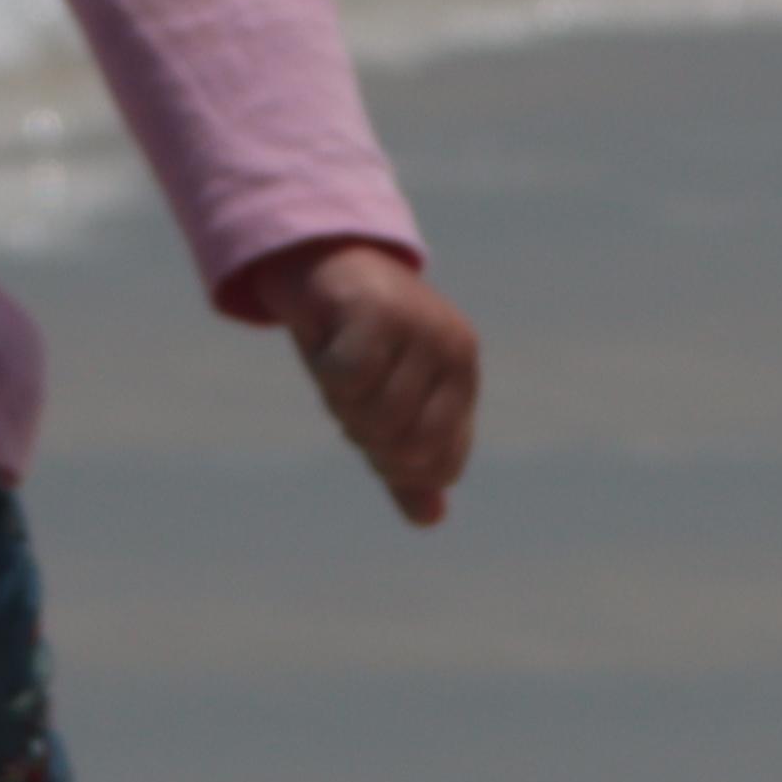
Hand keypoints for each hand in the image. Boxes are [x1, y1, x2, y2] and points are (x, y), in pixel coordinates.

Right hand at [251, 239, 484, 529]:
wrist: (318, 261)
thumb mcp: (383, 406)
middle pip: (406, 447)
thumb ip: (405, 464)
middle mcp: (454, 350)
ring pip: (375, 415)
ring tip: (338, 363)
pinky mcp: (379, 310)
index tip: (371, 428)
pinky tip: (326, 339)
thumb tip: (431, 519)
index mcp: (463, 376)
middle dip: (365, 435)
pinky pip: (348, 380)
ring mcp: (421, 328)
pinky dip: (325, 371)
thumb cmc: (354, 339)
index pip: (443, 464)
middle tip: (351, 392)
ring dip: (340, 403)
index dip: (396, 464)